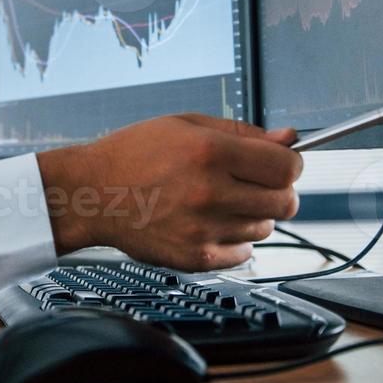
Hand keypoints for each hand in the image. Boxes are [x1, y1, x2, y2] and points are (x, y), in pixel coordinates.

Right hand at [35, 115, 301, 270]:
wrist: (91, 194)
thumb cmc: (133, 154)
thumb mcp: (186, 124)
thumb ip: (242, 132)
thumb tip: (289, 138)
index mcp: (210, 152)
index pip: (286, 167)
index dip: (290, 163)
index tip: (280, 163)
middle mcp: (210, 193)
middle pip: (286, 202)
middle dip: (279, 190)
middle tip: (255, 183)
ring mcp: (203, 229)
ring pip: (266, 227)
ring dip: (254, 214)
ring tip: (220, 200)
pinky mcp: (195, 258)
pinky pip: (244, 253)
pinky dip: (235, 239)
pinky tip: (209, 222)